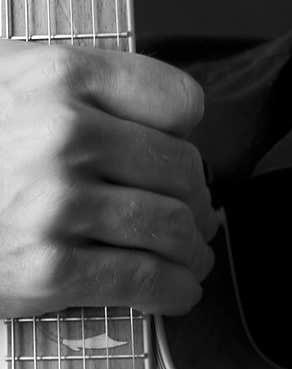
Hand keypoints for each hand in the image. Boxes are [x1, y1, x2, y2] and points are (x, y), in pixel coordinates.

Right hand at [0, 41, 218, 316]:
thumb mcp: (6, 80)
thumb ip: (76, 87)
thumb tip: (157, 121)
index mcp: (58, 77)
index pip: (176, 100)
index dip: (185, 131)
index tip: (180, 148)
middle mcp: (64, 134)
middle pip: (181, 168)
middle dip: (195, 199)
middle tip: (195, 215)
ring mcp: (57, 203)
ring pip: (173, 227)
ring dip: (193, 249)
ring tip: (190, 255)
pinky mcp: (49, 269)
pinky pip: (145, 280)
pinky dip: (174, 291)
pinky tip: (175, 291)